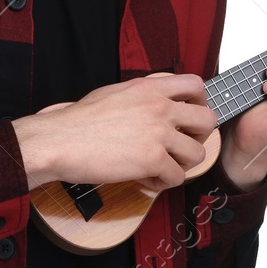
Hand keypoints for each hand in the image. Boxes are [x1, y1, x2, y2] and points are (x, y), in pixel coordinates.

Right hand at [13, 73, 217, 192]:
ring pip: (198, 154)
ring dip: (181, 165)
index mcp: (148, 88)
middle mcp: (158, 107)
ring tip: (160, 167)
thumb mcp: (113, 93)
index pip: (196, 84)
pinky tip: (143, 179)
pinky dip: (161, 183)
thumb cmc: (78, 122)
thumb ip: (141, 96)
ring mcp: (158, 133)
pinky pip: (176, 177)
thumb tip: (156, 104)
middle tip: (180, 146)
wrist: (58, 140)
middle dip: (198, 137)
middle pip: (208, 120)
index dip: (200, 102)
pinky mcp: (152, 159)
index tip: (190, 117)